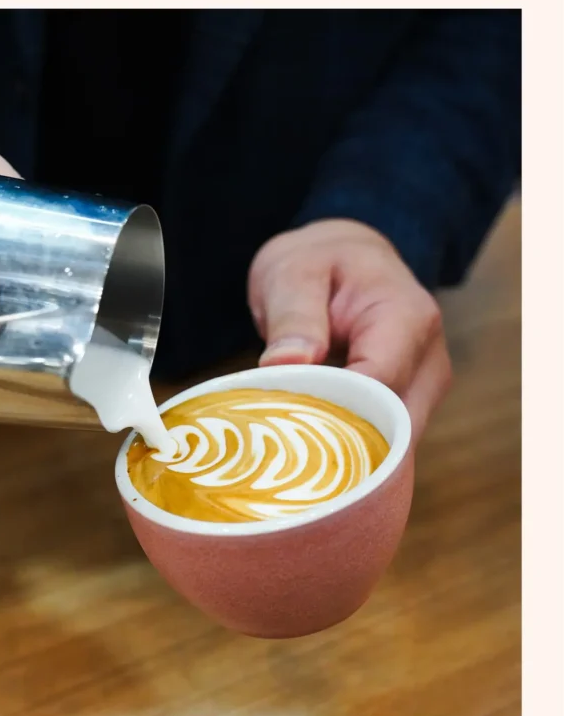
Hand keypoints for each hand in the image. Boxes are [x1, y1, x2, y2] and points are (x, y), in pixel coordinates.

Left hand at [248, 219, 451, 442]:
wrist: (344, 257)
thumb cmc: (318, 262)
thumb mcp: (293, 274)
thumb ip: (294, 317)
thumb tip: (288, 365)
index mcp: (408, 319)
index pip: (380, 387)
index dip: (335, 412)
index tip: (287, 424)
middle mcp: (430, 360)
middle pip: (395, 428)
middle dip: (343, 447)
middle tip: (285, 456)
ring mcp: (425, 389)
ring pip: (393, 447)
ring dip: (347, 455)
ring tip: (295, 456)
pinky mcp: (410, 409)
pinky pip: (386, 446)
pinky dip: (352, 454)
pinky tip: (314, 457)